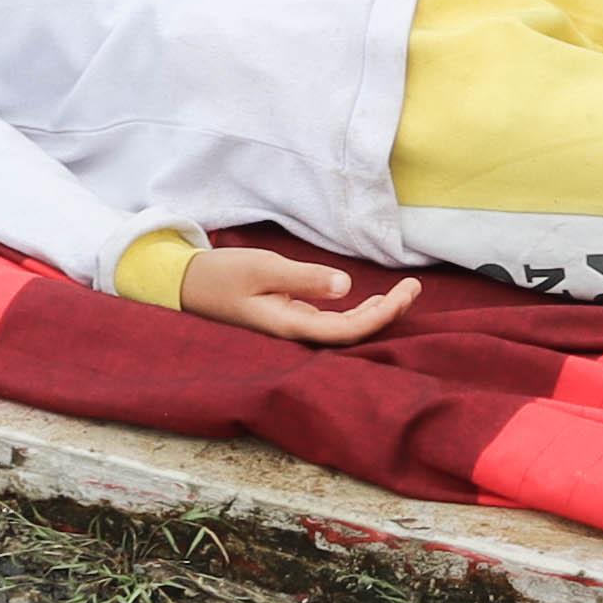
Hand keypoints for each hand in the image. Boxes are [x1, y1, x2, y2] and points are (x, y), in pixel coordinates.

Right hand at [177, 242, 418, 345]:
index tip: (406, 292)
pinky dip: (357, 311)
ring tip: (404, 292)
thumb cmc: (222, 275)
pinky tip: (375, 300)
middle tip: (415, 287)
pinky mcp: (291, 317)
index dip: (382, 316)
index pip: (347, 331)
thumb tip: (345, 287)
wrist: (187, 284)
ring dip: (376, 312)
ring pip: (344, 329)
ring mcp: (293, 327)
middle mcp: (295, 333)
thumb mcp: (263, 268)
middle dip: (388, 313)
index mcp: (288, 326)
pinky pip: (332, 322)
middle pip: (352, 334)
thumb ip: (303, 278)